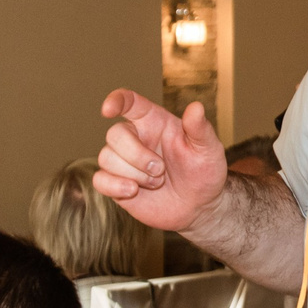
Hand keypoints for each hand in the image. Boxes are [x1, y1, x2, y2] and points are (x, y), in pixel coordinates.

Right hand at [92, 92, 228, 233]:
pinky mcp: (116, 184)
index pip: (129, 103)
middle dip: (136, 155)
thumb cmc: (203, 172)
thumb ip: (200, 129)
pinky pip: (99, 180)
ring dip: (134, 174)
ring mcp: (124, 161)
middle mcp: (135, 138)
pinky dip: (114, 185)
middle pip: (114, 134)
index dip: (115, 101)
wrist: (199, 205)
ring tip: (156, 183)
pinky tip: (133, 191)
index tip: (108, 109)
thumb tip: (196, 107)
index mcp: (154, 122)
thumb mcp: (208, 149)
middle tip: (161, 170)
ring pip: (106, 158)